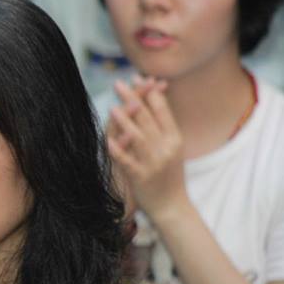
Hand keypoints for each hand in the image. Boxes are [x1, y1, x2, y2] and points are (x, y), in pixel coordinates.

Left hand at [106, 76, 187, 218]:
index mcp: (175, 138)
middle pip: (148, 118)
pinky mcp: (141, 177)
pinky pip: (128, 162)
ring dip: (126, 122)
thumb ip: (164, 125)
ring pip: (139, 137)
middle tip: (119, 84)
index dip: (149, 92)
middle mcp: (166, 148)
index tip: (137, 77)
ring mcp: (154, 163)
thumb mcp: (173, 147)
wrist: (172, 205)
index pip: (162, 109)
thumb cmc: (170, 174)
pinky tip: (109, 142)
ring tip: (113, 108)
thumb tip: (154, 97)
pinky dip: (119, 151)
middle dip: (133, 99)